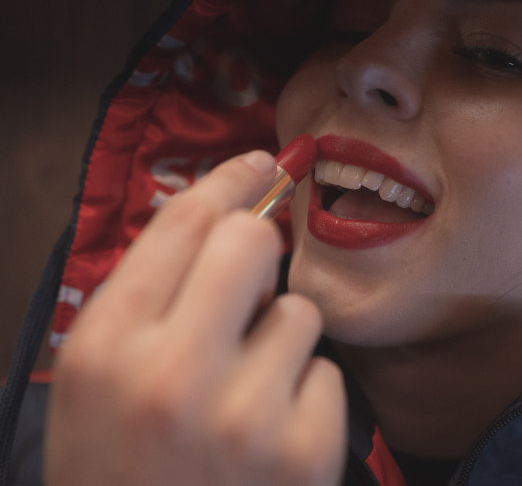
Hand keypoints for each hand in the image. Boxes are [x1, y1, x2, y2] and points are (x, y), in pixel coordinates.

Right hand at [45, 151, 346, 485]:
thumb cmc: (121, 471)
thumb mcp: (96, 382)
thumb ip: (148, 297)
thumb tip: (221, 215)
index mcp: (104, 349)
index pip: (181, 226)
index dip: (227, 184)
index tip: (257, 165)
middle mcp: (172, 375)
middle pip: (252, 242)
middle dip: (258, 250)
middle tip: (249, 283)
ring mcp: (245, 415)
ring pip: (299, 311)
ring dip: (278, 339)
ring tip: (245, 394)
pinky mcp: (305, 451)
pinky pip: (326, 371)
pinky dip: (305, 393)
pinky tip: (272, 436)